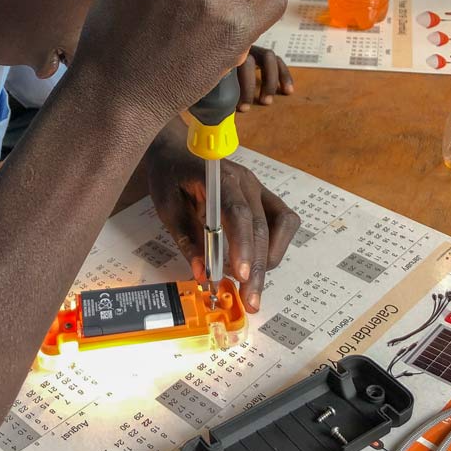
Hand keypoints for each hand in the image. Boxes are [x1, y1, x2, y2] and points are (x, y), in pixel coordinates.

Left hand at [146, 120, 299, 311]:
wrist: (176, 149)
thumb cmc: (169, 175)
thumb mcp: (167, 207)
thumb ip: (185, 239)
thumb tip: (203, 273)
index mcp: (220, 178)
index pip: (238, 213)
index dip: (242, 246)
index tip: (242, 276)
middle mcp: (246, 181)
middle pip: (261, 226)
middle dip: (258, 268)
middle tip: (251, 301)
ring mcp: (258, 187)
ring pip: (278, 226)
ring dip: (269, 260)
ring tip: (252, 287)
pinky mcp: (263, 197)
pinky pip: (282, 221)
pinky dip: (276, 244)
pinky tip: (260, 262)